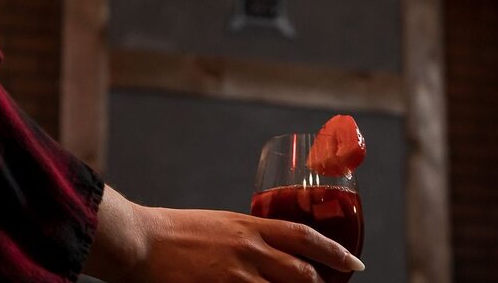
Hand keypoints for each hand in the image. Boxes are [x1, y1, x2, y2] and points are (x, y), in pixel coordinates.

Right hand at [83, 185, 363, 282]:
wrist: (142, 239)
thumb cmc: (178, 229)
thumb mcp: (222, 223)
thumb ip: (249, 235)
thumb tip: (269, 250)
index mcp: (251, 224)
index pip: (305, 236)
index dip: (335, 250)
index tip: (355, 262)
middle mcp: (250, 248)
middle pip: (302, 271)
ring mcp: (236, 273)